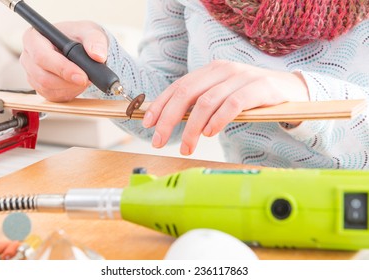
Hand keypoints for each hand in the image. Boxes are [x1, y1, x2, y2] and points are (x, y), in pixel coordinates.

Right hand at [20, 21, 107, 101]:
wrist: (82, 49)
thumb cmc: (80, 37)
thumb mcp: (91, 32)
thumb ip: (95, 41)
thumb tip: (98, 56)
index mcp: (34, 38)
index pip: (42, 56)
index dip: (62, 68)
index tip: (82, 76)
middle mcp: (28, 57)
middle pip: (43, 77)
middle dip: (69, 82)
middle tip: (88, 80)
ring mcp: (32, 74)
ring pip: (48, 89)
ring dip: (70, 88)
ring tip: (84, 79)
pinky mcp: (40, 88)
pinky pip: (53, 97)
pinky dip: (69, 94)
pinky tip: (77, 85)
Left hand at [142, 60, 308, 155]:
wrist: (290, 89)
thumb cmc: (250, 96)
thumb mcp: (221, 95)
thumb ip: (200, 103)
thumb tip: (171, 119)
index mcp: (210, 70)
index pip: (178, 87)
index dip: (160, 105)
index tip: (147, 124)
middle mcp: (222, 70)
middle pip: (186, 94)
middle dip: (169, 119)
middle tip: (159, 140)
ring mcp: (240, 77)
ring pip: (206, 102)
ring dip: (192, 128)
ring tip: (187, 146)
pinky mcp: (258, 88)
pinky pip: (232, 105)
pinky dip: (218, 121)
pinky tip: (210, 133)